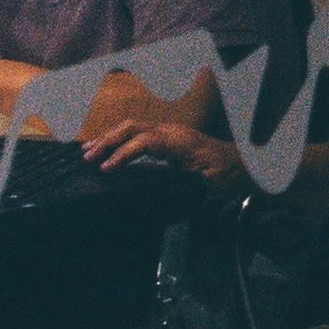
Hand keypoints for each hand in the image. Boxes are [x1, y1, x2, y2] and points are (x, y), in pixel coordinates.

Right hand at [69, 72, 230, 180]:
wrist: (242, 165)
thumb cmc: (226, 177)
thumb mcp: (207, 188)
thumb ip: (182, 192)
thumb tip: (152, 201)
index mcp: (181, 141)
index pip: (145, 141)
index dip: (123, 154)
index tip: (105, 170)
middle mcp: (172, 131)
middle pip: (133, 127)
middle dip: (108, 141)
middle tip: (87, 158)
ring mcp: (168, 131)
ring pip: (133, 126)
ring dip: (109, 137)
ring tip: (86, 151)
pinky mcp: (166, 137)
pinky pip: (137, 132)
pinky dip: (118, 138)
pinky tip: (105, 149)